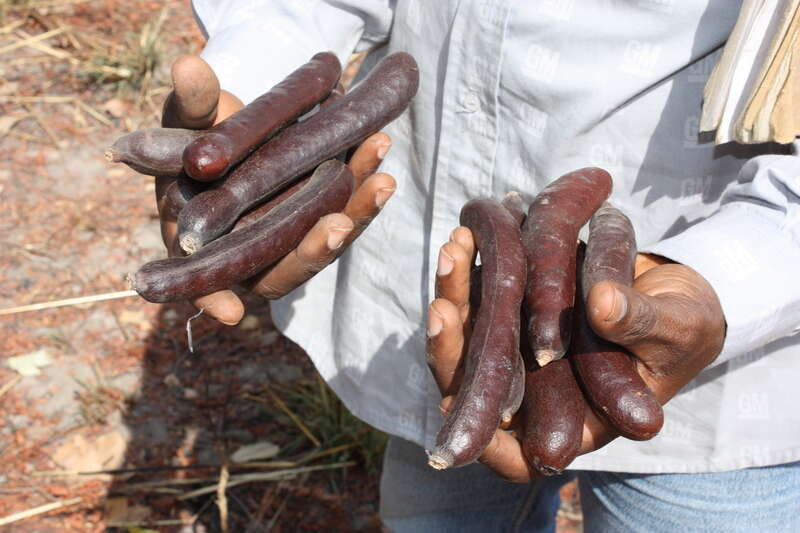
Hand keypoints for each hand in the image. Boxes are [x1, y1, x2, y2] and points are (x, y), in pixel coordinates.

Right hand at [156, 55, 395, 324]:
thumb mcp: (188, 119)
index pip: (204, 282)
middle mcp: (252, 252)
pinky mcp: (319, 218)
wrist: (237, 129)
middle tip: (337, 225)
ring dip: (355, 213)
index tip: (231, 313)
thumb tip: (189, 66)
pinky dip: (363, 186)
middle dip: (313, 250)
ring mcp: (290, 238)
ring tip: (382, 179)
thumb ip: (192, 104)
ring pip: (323, 242)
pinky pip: (344, 210)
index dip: (213, 299)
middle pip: (283, 269)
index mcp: (205, 244)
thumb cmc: (196, 134)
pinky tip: (379, 151)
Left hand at [427, 229, 724, 482]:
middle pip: (478, 389)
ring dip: (454, 296)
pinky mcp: (517, 309)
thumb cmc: (685, 327)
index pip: (517, 457)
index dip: (485, 444)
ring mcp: (522, 350)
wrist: (674, 290)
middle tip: (442, 312)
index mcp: (575, 422)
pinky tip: (467, 235)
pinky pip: (483, 297)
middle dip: (451, 351)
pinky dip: (472, 269)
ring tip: (453, 250)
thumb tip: (602, 303)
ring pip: (471, 338)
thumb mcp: (678, 328)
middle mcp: (537, 391)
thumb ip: (641, 324)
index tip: (461, 408)